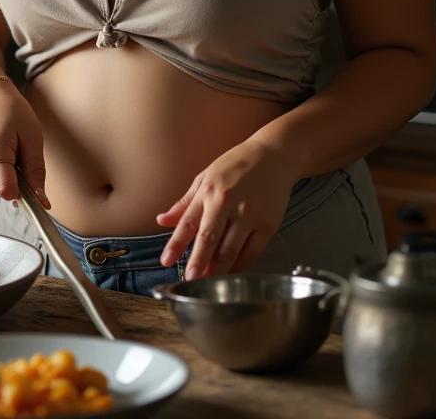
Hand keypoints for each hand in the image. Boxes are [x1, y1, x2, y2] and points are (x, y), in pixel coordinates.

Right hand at [0, 80, 50, 208]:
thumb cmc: (12, 111)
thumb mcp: (32, 137)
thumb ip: (36, 171)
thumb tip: (42, 199)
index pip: (6, 190)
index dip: (25, 195)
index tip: (38, 194)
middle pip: (5, 191)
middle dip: (19, 180)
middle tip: (22, 155)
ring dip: (10, 176)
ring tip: (11, 151)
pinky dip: (1, 173)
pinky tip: (1, 154)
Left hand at [156, 138, 295, 279]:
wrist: (274, 156)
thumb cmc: (236, 165)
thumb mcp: (206, 178)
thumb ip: (185, 203)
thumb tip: (162, 220)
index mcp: (209, 190)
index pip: (188, 223)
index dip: (176, 244)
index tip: (165, 261)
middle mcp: (228, 203)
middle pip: (209, 239)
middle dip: (197, 263)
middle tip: (189, 280)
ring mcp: (250, 215)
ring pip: (230, 250)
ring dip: (217, 269)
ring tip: (207, 279)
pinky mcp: (268, 224)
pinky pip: (252, 253)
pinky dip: (239, 266)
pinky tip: (230, 271)